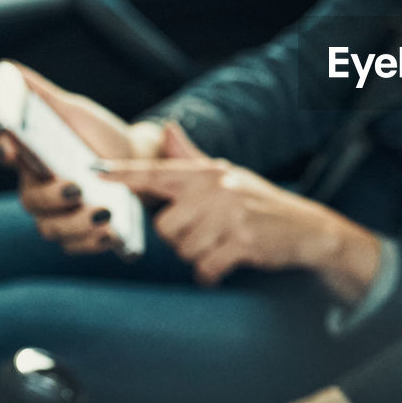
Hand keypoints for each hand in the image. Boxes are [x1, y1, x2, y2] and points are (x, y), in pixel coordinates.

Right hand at [0, 63, 170, 254]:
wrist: (138, 160)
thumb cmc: (97, 134)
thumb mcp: (73, 111)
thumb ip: (40, 93)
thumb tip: (5, 68)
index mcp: (31, 156)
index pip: (7, 153)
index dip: (5, 149)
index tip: (12, 145)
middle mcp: (39, 188)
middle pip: (31, 200)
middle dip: (52, 196)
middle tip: (77, 188)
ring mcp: (58, 214)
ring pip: (52, 229)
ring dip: (76, 225)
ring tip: (105, 213)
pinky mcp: (80, 234)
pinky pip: (77, 246)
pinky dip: (93, 242)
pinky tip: (112, 233)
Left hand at [99, 147, 380, 302]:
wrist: (308, 230)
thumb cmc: (261, 203)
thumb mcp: (228, 176)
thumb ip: (191, 158)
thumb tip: (167, 129)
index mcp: (208, 174)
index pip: (157, 173)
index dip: (124, 175)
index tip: (92, 171)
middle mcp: (217, 190)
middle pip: (166, 227)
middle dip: (181, 239)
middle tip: (208, 234)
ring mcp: (231, 216)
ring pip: (185, 250)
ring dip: (200, 257)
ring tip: (222, 246)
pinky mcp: (243, 241)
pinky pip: (206, 267)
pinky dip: (213, 273)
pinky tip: (226, 265)